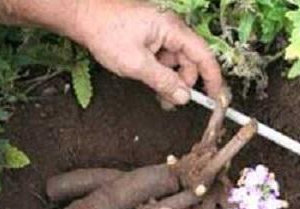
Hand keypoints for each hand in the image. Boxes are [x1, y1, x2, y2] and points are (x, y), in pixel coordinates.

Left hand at [72, 0, 222, 104]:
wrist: (83, 15)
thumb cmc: (106, 32)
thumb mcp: (136, 64)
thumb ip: (163, 81)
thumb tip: (183, 97)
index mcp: (173, 29)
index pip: (204, 56)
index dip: (213, 79)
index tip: (216, 100)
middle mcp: (171, 28)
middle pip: (190, 61)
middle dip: (185, 83)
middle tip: (171, 102)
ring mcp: (161, 32)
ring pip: (176, 61)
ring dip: (171, 80)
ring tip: (158, 95)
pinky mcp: (150, 37)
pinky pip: (164, 58)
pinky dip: (160, 72)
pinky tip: (149, 81)